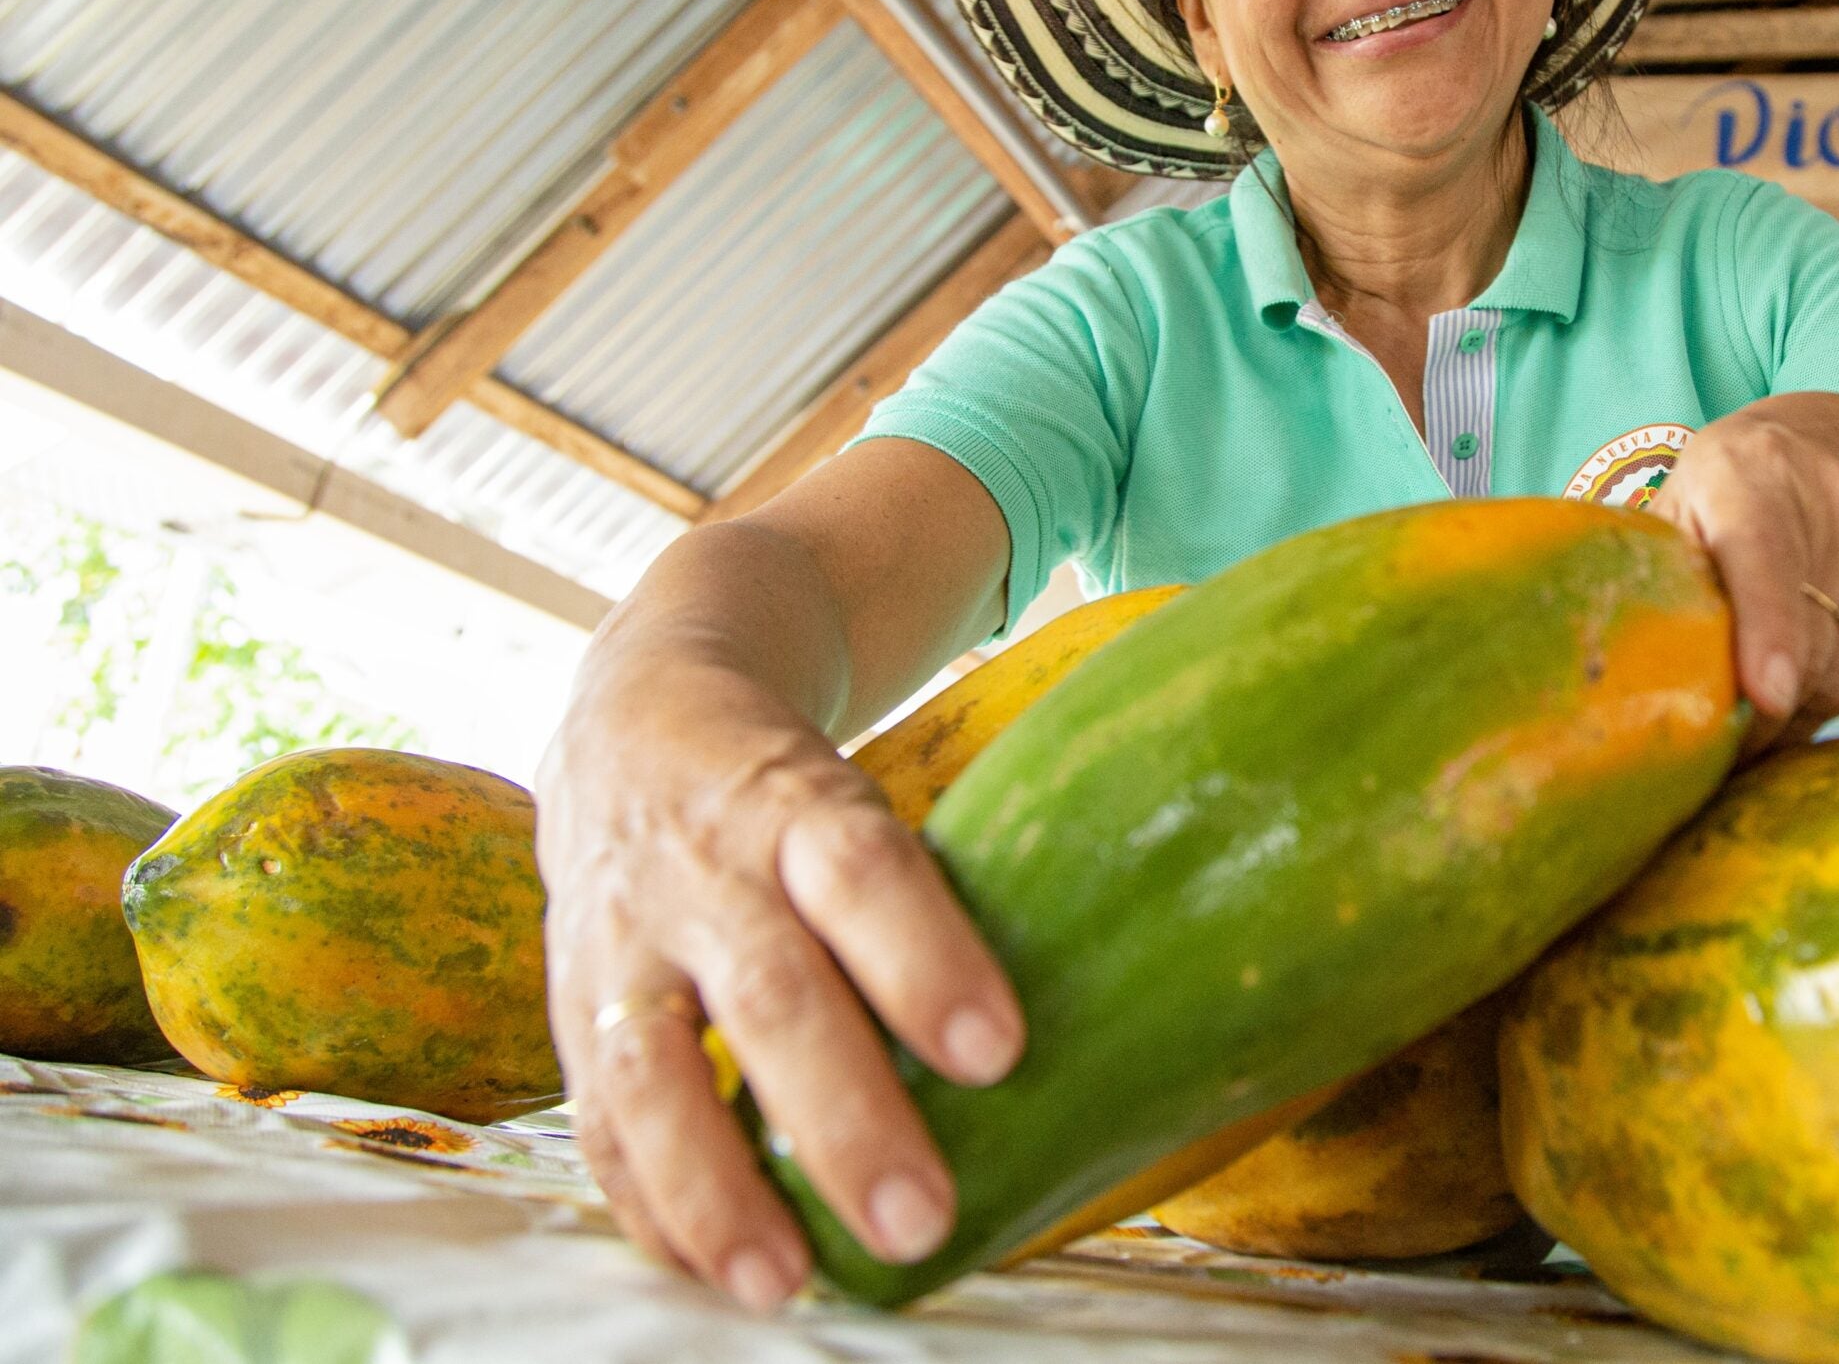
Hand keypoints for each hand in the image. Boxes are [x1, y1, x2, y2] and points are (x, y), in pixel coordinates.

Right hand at [536, 660, 1022, 1309]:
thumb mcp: (860, 791)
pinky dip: (650, 1203)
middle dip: (844, 1115)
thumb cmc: (795, 786)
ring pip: (656, 1068)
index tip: (999, 1051)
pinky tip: (711, 1269)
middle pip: (772, 989)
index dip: (927, 957)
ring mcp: (626, 940)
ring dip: (719, 1187)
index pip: (863, 868)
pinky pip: (598, 1115)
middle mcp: (706, 869)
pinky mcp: (573, 1004)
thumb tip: (1104, 986)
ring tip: (786, 1281)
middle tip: (921, 1216)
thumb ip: (935, 887)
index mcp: (796, 802)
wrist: (631, 719)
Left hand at [1645, 394, 1838, 755]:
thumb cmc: (1747, 480)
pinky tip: (1813, 672)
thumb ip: (1659, 563)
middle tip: (1730, 740)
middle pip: (1813, 638)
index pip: (1764, 555)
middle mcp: (1835, 495)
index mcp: (1749, 473)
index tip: (1767, 696)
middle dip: (1767, 710)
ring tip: (1767, 701)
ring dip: (1804, 706)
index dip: (1768, 630)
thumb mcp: (1690, 495)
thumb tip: (1612, 650)